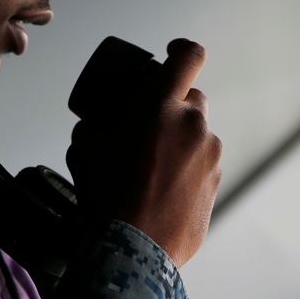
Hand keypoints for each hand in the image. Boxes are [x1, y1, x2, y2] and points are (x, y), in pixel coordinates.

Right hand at [66, 38, 221, 266]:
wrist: (132, 249)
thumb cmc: (106, 195)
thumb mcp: (83, 149)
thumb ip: (94, 127)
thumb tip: (95, 127)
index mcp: (160, 106)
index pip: (188, 57)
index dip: (183, 49)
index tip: (173, 53)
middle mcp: (192, 125)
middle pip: (194, 97)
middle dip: (175, 104)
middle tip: (151, 123)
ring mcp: (209, 155)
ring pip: (198, 135)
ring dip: (181, 141)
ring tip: (153, 167)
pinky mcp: (216, 183)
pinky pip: (203, 165)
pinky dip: (188, 170)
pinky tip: (164, 190)